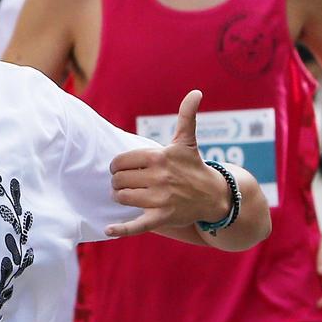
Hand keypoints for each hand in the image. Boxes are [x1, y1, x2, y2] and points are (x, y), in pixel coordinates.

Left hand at [106, 90, 228, 237]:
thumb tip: (196, 92)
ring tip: (126, 195)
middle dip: (118, 181)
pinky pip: (136, 225)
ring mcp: (160, 199)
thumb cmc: (193, 165)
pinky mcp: (162, 217)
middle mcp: (158, 177)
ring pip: (123, 198)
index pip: (121, 161)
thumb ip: (187, 116)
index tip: (123, 169)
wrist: (213, 195)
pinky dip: (121, 229)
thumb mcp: (187, 140)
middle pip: (119, 180)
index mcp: (159, 157)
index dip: (118, 166)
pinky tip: (109, 230)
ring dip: (120, 197)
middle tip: (126, 182)